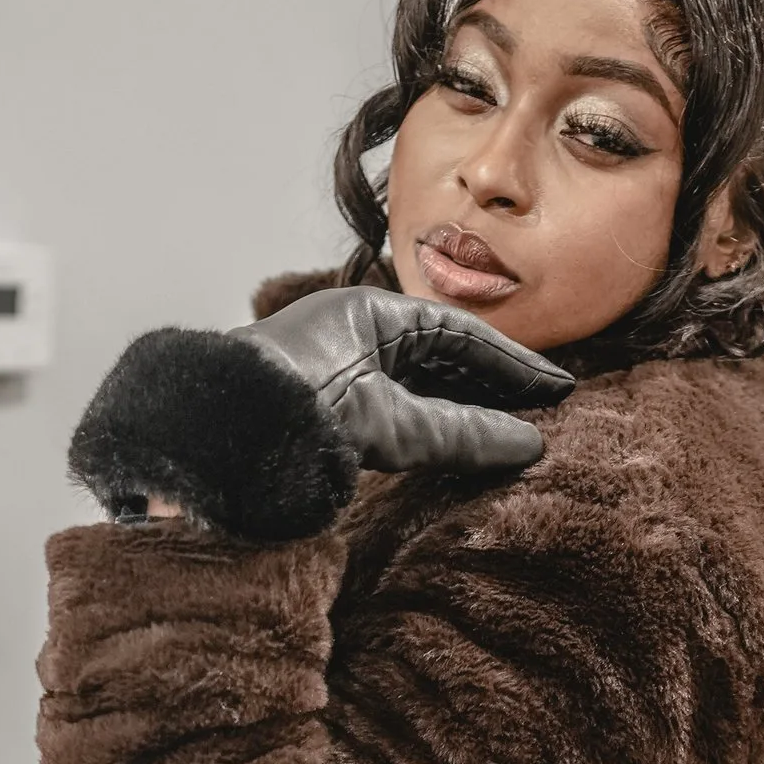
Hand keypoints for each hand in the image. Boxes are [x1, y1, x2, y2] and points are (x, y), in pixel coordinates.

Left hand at [240, 285, 572, 480]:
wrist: (205, 449)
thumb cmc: (287, 415)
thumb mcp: (388, 424)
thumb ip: (460, 434)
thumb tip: (528, 445)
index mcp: (365, 313)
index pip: (458, 332)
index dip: (513, 363)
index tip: (558, 389)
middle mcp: (349, 333)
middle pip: (440, 355)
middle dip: (493, 385)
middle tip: (544, 413)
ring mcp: (333, 371)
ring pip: (415, 386)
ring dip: (462, 409)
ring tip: (511, 434)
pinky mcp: (319, 412)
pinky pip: (391, 414)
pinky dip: (427, 429)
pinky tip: (452, 450)